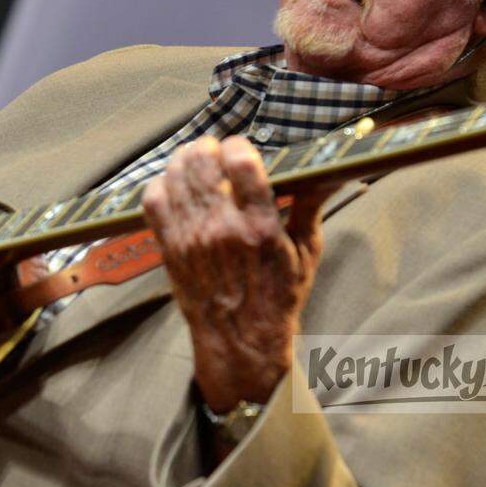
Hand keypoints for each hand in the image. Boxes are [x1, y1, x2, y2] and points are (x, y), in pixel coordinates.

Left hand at [142, 136, 333, 412]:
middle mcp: (222, 229)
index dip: (239, 145)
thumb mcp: (306, 252)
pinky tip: (176, 186)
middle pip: (201, 162)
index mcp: (260, 227)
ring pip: (175, 175)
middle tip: (217, 153)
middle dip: (209, 148)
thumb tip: (332, 171)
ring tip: (197, 164)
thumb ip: (312, 205)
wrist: (241, 341)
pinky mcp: (169, 247)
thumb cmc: (278, 296)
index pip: (241, 162)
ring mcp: (191, 238)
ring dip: (185, 160)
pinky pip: (153, 200)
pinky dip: (162, 184)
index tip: (242, 149)